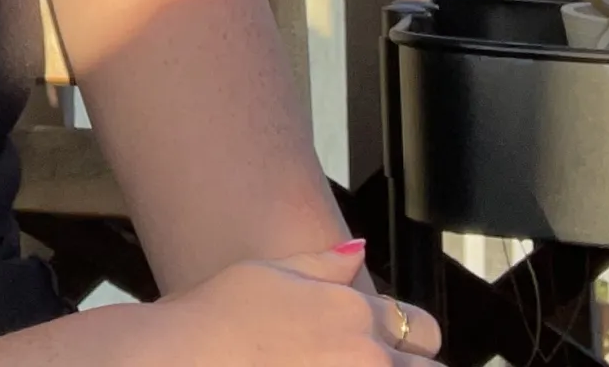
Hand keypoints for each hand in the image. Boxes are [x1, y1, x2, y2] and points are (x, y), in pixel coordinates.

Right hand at [141, 239, 441, 362]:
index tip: (394, 345)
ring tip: (343, 363)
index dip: (411, 338)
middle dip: (410, 363)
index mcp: (354, 312)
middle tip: (372, 358)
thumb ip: (324, 264)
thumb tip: (359, 251)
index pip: (423, 328)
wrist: (186, 358)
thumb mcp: (270, 273)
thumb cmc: (219, 317)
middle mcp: (367, 356)